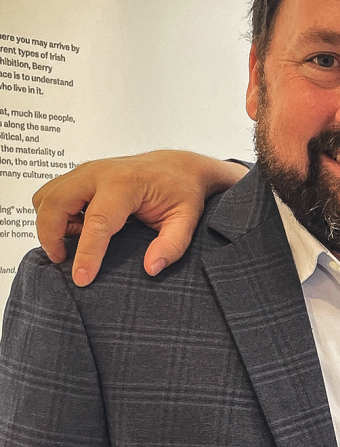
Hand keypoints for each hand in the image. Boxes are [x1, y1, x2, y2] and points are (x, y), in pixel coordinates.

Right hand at [32, 151, 244, 286]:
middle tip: (63, 262)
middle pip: (55, 204)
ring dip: (50, 224)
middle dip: (51, 237)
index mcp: (125, 183)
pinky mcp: (80, 175)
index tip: (81, 278)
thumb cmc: (182, 192)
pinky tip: (77, 228)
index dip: (86, 253)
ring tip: (72, 244)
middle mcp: (99, 172)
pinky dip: (54, 214)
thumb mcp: (186, 220)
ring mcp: (86, 171)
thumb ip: (172, 245)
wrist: (178, 167)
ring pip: (46, 197)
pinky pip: (51, 194)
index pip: (97, 222)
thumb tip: (151, 268)